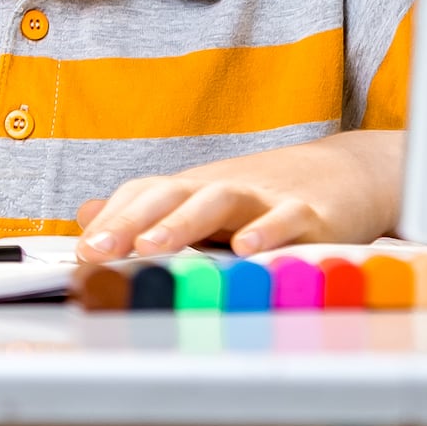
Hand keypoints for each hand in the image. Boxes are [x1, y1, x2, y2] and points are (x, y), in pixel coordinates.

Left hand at [73, 130, 402, 261]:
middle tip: (99, 250)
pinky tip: (245, 249)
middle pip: (172, 194)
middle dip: (132, 222)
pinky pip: (286, 219)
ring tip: (153, 247)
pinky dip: (266, 231)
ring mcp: (266, 197)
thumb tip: (87, 213)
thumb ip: (147, 209)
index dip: (111, 220)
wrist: (345, 173)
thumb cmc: (265, 195)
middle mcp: (224, 187)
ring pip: (221, 200)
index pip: (144, 194)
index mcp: (196, 187)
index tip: (81, 252)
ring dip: (184, 223)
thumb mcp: (203, 199)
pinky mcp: (310, 213)